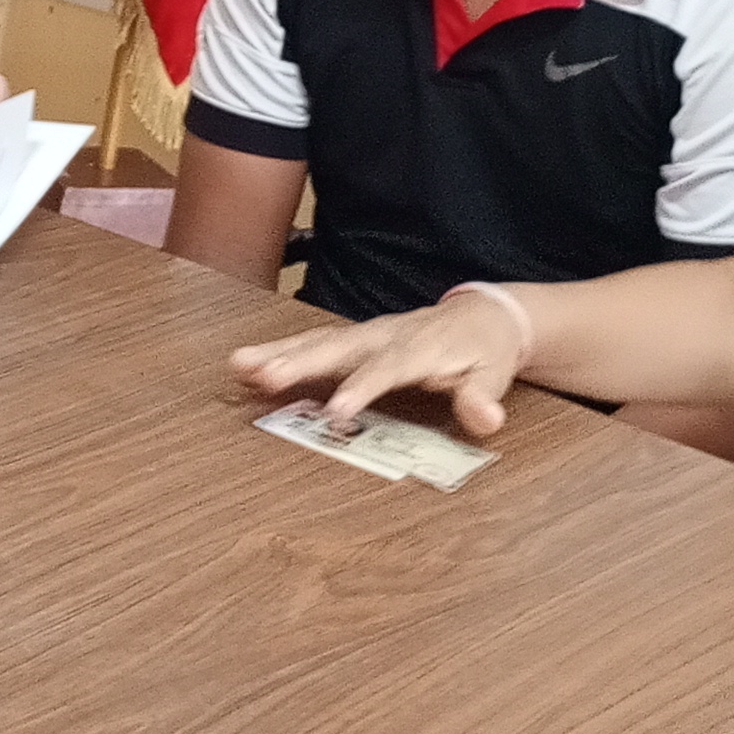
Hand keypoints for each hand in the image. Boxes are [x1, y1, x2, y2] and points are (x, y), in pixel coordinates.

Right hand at [227, 285, 531, 437]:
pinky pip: (313, 343)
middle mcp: (386, 335)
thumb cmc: (485, 352)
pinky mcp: (353, 339)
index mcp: (420, 348)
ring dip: (279, 353)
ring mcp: (366, 334)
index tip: (336, 410)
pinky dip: (280, 352)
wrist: (483, 316)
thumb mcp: (493, 376)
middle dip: (301, 361)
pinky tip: (247, 366)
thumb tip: (486, 418)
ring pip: (318, 341)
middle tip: (263, 375)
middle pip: (340, 347)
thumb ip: (483, 399)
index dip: (362, 387)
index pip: (389, 367)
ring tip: (239, 366)